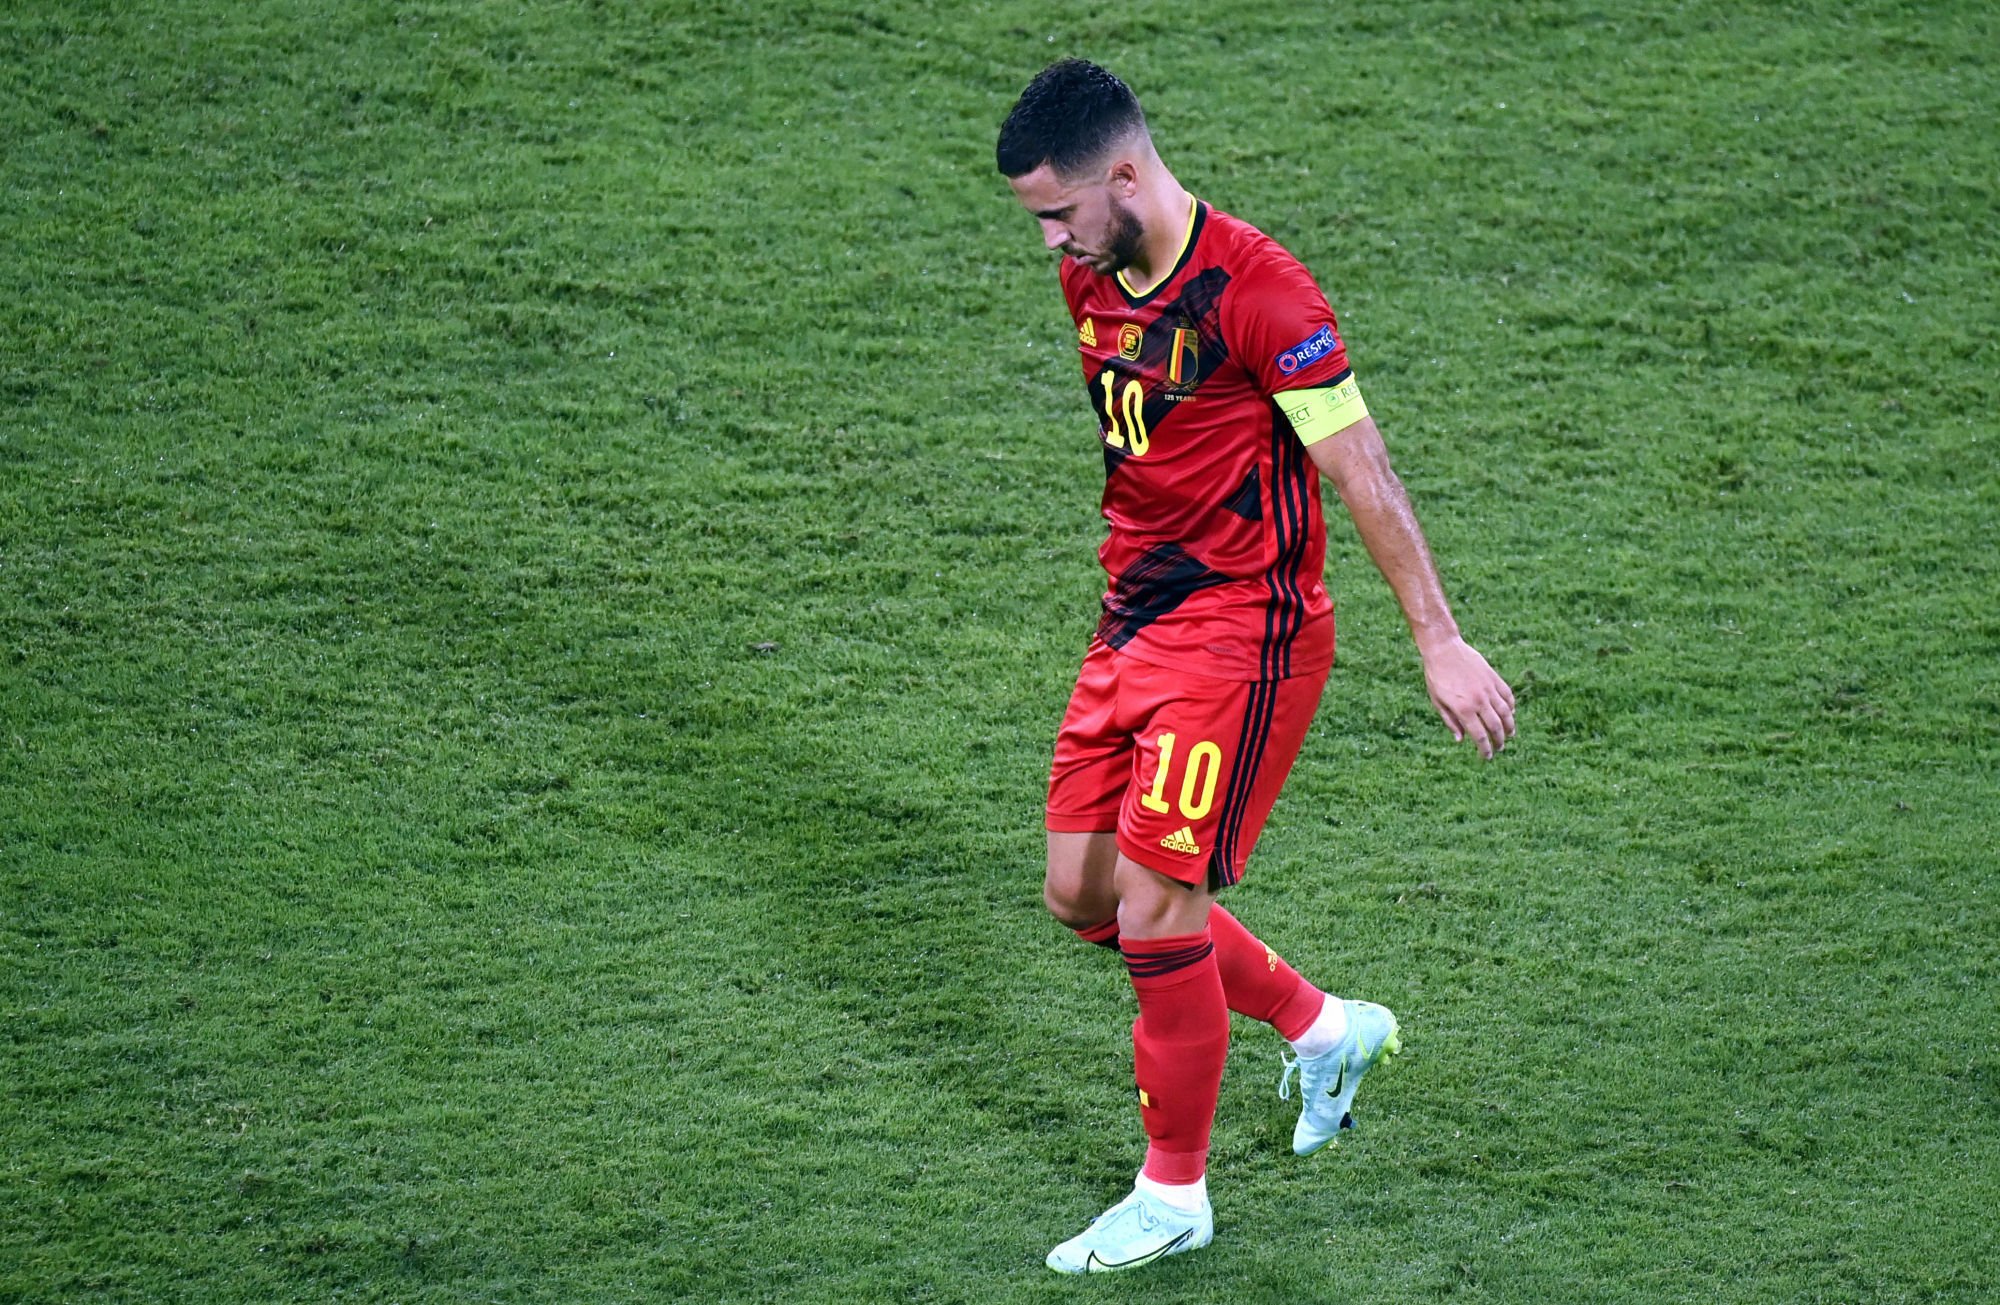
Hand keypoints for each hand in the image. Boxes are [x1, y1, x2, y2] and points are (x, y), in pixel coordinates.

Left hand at [1419, 637, 1515, 758]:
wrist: (1444, 649)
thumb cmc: (1436, 677)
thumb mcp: (1438, 702)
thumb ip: (1451, 722)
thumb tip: (1461, 740)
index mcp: (1463, 710)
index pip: (1479, 736)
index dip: (1485, 749)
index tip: (1487, 757)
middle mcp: (1479, 701)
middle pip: (1496, 727)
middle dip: (1499, 741)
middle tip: (1499, 748)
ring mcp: (1488, 689)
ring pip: (1506, 713)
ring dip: (1510, 726)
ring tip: (1510, 734)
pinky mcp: (1493, 678)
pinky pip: (1507, 695)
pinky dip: (1511, 706)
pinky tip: (1510, 713)